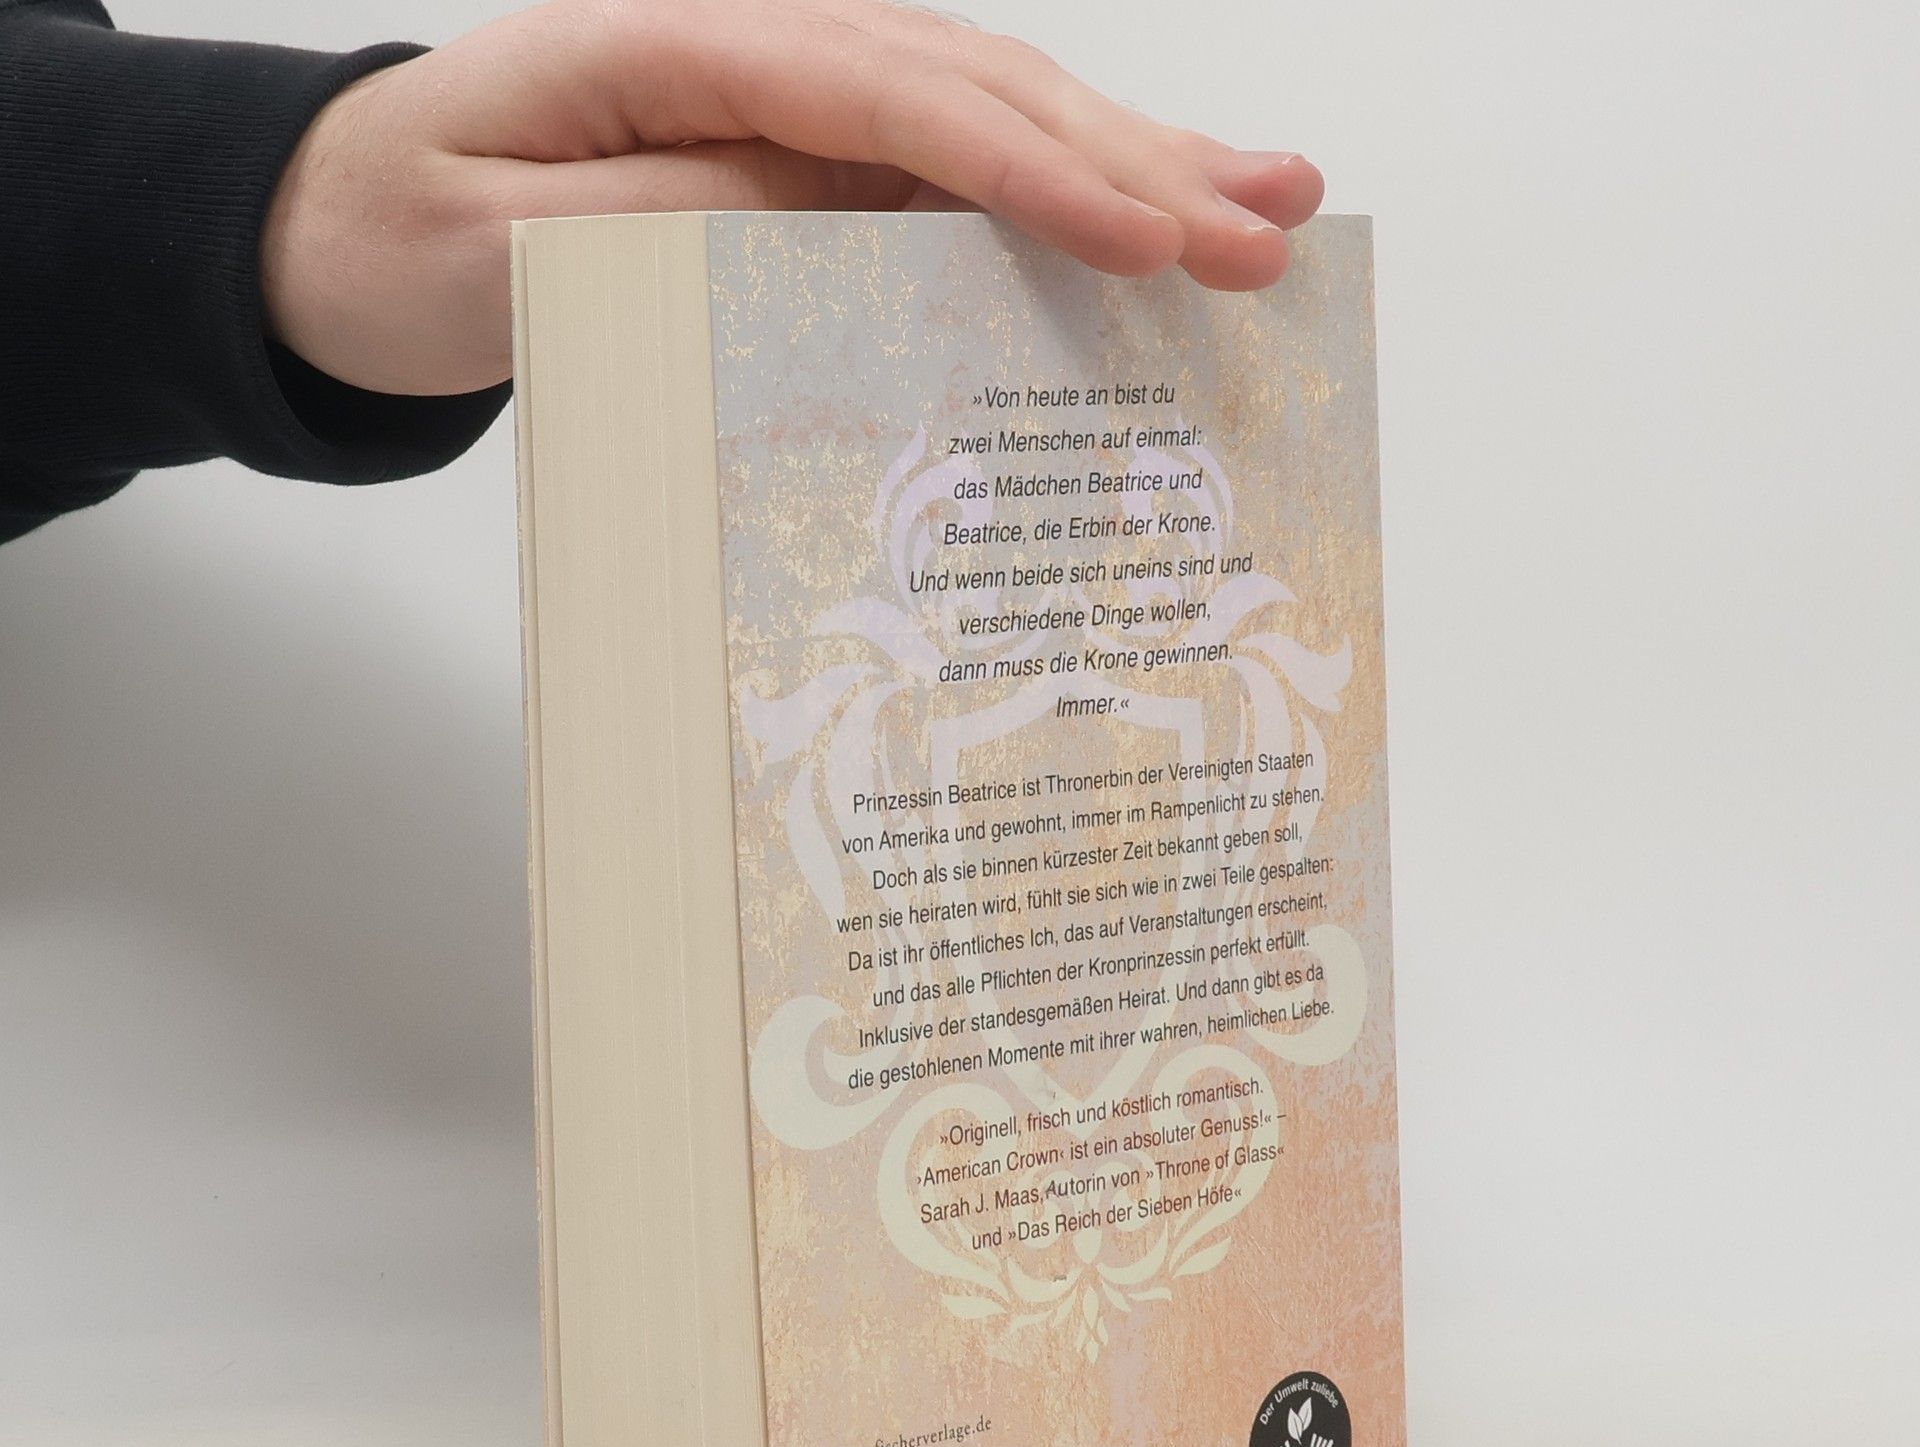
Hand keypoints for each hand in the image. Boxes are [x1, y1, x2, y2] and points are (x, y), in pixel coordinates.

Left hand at [262, 0, 1324, 397]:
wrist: (333, 233)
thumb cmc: (396, 238)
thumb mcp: (509, 246)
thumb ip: (673, 219)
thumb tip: (839, 220)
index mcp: (683, 46)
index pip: (892, 97)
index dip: (1029, 168)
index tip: (1144, 240)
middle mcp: (760, 53)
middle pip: (976, 91)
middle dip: (1133, 161)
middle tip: (1270, 227)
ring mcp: (789, 108)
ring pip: (986, 124)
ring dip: (1130, 168)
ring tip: (1263, 209)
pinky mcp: (800, 168)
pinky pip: (943, 185)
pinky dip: (1051, 212)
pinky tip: (1143, 234)